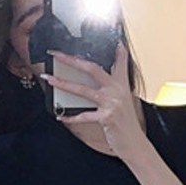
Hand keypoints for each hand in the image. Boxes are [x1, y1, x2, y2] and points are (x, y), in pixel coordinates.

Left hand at [40, 41, 147, 161]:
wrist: (135, 145)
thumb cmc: (127, 125)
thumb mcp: (125, 102)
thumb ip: (114, 89)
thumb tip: (101, 82)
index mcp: (122, 85)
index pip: (120, 62)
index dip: (116, 50)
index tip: (113, 39)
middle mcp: (117, 91)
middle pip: (92, 69)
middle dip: (71, 60)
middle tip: (57, 54)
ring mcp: (111, 104)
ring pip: (83, 90)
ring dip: (63, 84)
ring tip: (50, 79)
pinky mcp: (106, 118)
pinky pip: (83, 116)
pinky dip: (70, 117)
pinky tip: (61, 115)